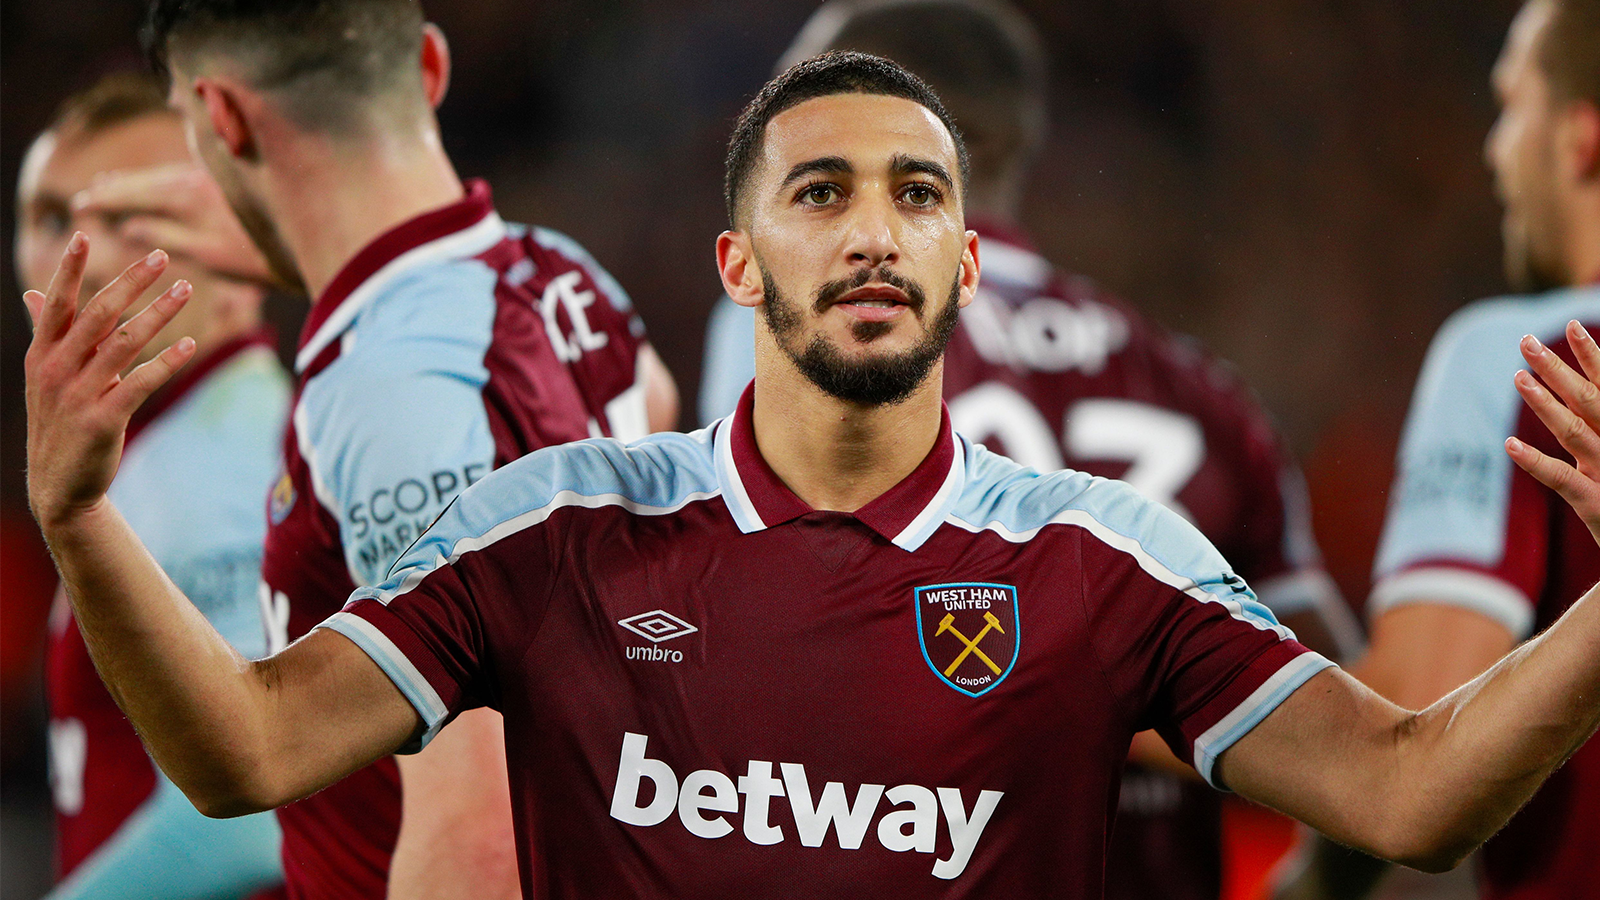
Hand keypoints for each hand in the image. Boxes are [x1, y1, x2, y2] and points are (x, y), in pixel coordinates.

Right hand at [24, 235, 195, 530]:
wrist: (59, 484)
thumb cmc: (60, 421)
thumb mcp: (46, 377)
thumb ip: (48, 334)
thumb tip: (36, 293)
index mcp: (42, 354)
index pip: (58, 302)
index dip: (71, 268)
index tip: (85, 232)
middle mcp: (55, 369)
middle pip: (98, 314)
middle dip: (131, 282)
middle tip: (161, 256)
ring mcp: (78, 394)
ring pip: (125, 343)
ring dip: (160, 313)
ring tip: (186, 289)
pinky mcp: (103, 418)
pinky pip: (142, 382)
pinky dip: (167, 360)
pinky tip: (189, 344)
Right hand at [73, 164, 276, 286]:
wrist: (309, 244)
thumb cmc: (257, 259)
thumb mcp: (206, 255)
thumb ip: (165, 236)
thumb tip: (128, 226)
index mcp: (187, 196)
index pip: (134, 192)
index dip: (106, 198)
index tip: (81, 205)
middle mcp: (198, 177)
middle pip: (147, 179)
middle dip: (117, 187)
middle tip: (88, 195)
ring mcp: (215, 177)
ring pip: (165, 175)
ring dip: (137, 181)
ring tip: (110, 185)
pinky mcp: (229, 183)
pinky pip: (184, 177)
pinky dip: (162, 181)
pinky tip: (158, 186)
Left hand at [1509, 321, 1599, 543]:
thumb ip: (1599, 424)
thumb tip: (1587, 394)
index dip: (1592, 354)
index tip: (1573, 323)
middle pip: (1588, 400)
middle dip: (1558, 368)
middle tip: (1525, 341)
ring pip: (1574, 432)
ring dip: (1545, 404)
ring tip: (1517, 376)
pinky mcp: (1596, 506)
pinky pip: (1561, 480)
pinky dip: (1535, 461)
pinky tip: (1508, 445)